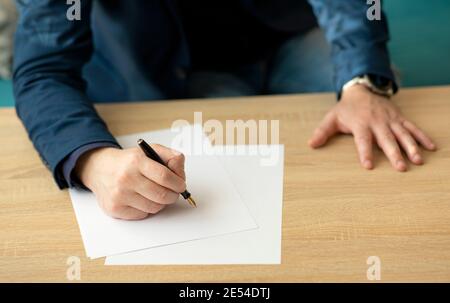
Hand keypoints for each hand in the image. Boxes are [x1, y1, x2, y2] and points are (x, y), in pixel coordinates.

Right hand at [74, 145, 185, 219]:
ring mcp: (119, 195)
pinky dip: (147, 209)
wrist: (100, 169)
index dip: (178, 183)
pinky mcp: (115, 208)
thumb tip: (180, 172)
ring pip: (154, 207)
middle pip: (162, 195)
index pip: (165, 176)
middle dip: (173, 195)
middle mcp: (126, 178)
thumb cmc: (128, 162)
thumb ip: (170, 157)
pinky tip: (142, 199)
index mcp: (136, 161)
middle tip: (173, 192)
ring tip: (156, 194)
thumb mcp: (150, 151)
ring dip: (160, 203)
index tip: (181, 185)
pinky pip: (142, 214)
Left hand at [309, 85, 436, 170]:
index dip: (365, 153)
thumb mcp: (332, 118)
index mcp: (360, 124)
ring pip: (403, 134)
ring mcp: (391, 120)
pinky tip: (431, 147)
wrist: (363, 89)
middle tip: (401, 167)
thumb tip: (311, 144)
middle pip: (386, 139)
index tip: (368, 166)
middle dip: (394, 153)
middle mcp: (377, 122)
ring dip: (411, 147)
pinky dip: (422, 137)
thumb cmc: (346, 108)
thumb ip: (322, 131)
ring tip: (418, 160)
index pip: (363, 140)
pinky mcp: (400, 118)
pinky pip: (413, 127)